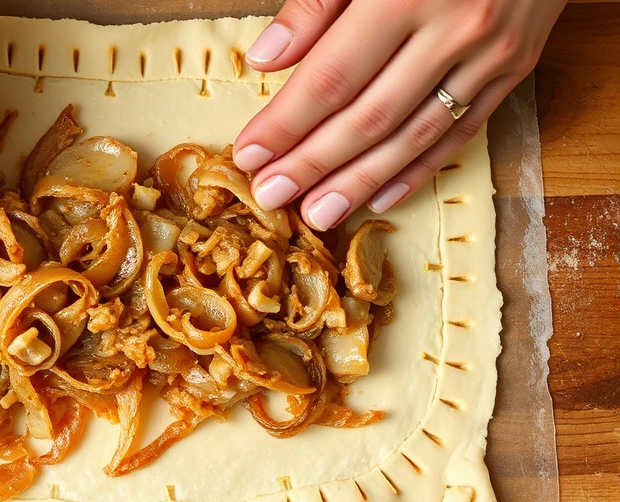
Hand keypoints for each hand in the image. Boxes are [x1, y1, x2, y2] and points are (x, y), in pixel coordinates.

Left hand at [233, 0, 565, 230]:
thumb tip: (267, 59)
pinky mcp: (517, 68)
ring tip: (318, 214)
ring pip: (414, 135)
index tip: (250, 155)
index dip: (286, 123)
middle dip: (314, 164)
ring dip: (361, 181)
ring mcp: (490, 54)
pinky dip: (418, 170)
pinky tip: (380, 197)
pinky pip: (461, 132)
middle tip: (273, 196)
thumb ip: (317, 4)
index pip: (331, 77)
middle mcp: (453, 29)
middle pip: (369, 117)